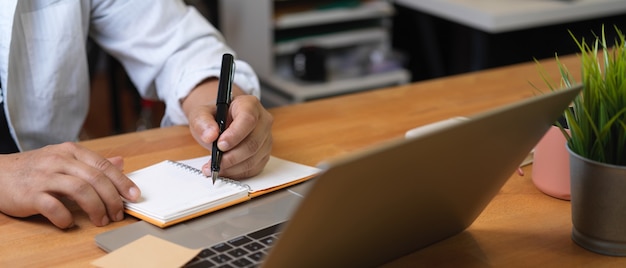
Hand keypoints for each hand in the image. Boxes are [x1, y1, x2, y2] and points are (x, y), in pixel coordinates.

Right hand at [0, 142, 140, 228]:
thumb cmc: (36, 168)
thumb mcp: (65, 159)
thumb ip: (93, 163)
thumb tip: (121, 162)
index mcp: (71, 152)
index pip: (103, 166)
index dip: (122, 182)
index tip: (134, 196)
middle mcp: (59, 161)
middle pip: (95, 179)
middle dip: (112, 199)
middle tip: (118, 214)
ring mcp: (45, 177)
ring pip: (79, 190)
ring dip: (95, 208)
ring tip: (101, 220)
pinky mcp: (30, 194)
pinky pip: (53, 206)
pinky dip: (65, 217)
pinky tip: (69, 223)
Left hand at [184, 80, 272, 178]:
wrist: (221, 124)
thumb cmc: (214, 117)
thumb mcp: (201, 114)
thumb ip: (202, 122)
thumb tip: (210, 135)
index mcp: (249, 105)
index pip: (248, 119)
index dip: (235, 135)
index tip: (220, 145)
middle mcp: (263, 121)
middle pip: (253, 143)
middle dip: (232, 157)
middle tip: (214, 162)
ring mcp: (266, 139)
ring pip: (254, 158)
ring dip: (233, 167)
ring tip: (214, 168)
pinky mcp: (264, 154)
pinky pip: (254, 168)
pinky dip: (238, 173)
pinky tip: (225, 170)